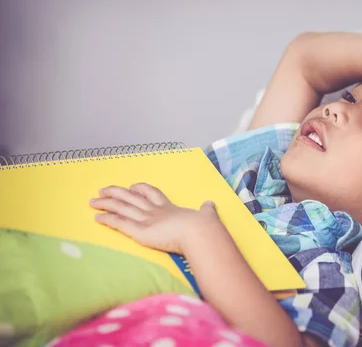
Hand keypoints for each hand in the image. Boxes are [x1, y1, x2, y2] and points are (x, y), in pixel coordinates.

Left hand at [90, 183, 219, 254]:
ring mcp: (147, 220)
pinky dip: (108, 219)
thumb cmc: (204, 226)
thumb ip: (207, 210)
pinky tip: (97, 217)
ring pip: (122, 207)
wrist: (199, 232)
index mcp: (170, 207)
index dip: (140, 189)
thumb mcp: (207, 215)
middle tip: (103, 189)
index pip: (152, 194)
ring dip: (106, 203)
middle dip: (117, 192)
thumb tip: (210, 204)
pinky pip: (120, 223)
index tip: (132, 186)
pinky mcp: (141, 231)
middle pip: (132, 197)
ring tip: (93, 200)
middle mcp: (156, 211)